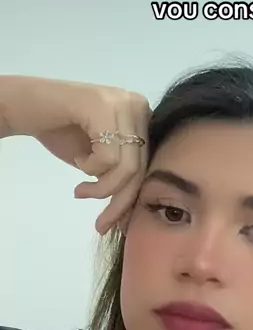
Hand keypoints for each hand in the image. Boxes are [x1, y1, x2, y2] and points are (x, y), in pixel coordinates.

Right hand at [2, 76, 150, 233]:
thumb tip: (130, 213)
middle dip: (120, 203)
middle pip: (141, 168)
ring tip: (80, 190)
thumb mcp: (99, 158)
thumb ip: (118, 175)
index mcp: (143, 117)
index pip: (148, 165)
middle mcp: (139, 106)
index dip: (133, 199)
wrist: (27, 106)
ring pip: (127, 167)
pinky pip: (108, 157)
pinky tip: (78, 159)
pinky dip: (90, 168)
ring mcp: (123, 104)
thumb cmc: (61, 131)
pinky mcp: (103, 107)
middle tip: (101, 225)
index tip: (119, 224)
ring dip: (101, 188)